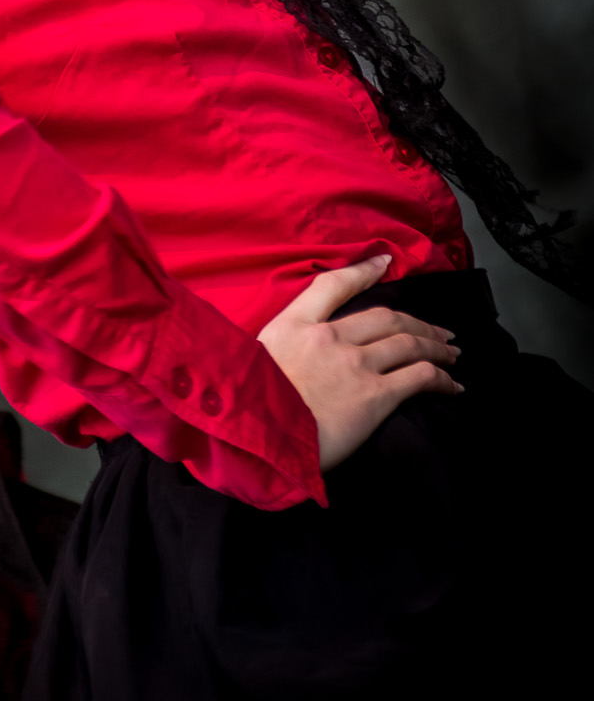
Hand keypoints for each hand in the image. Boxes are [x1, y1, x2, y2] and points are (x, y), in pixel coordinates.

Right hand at [257, 254, 461, 470]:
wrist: (258, 438)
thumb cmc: (249, 406)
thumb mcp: (255, 359)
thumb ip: (283, 346)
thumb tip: (299, 347)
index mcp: (296, 324)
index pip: (335, 285)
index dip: (364, 271)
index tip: (385, 262)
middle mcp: (330, 337)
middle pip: (387, 318)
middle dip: (419, 323)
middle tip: (440, 332)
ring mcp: (355, 365)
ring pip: (409, 343)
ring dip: (436, 347)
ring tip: (451, 354)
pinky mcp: (374, 396)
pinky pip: (418, 377)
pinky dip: (440, 378)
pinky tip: (451, 384)